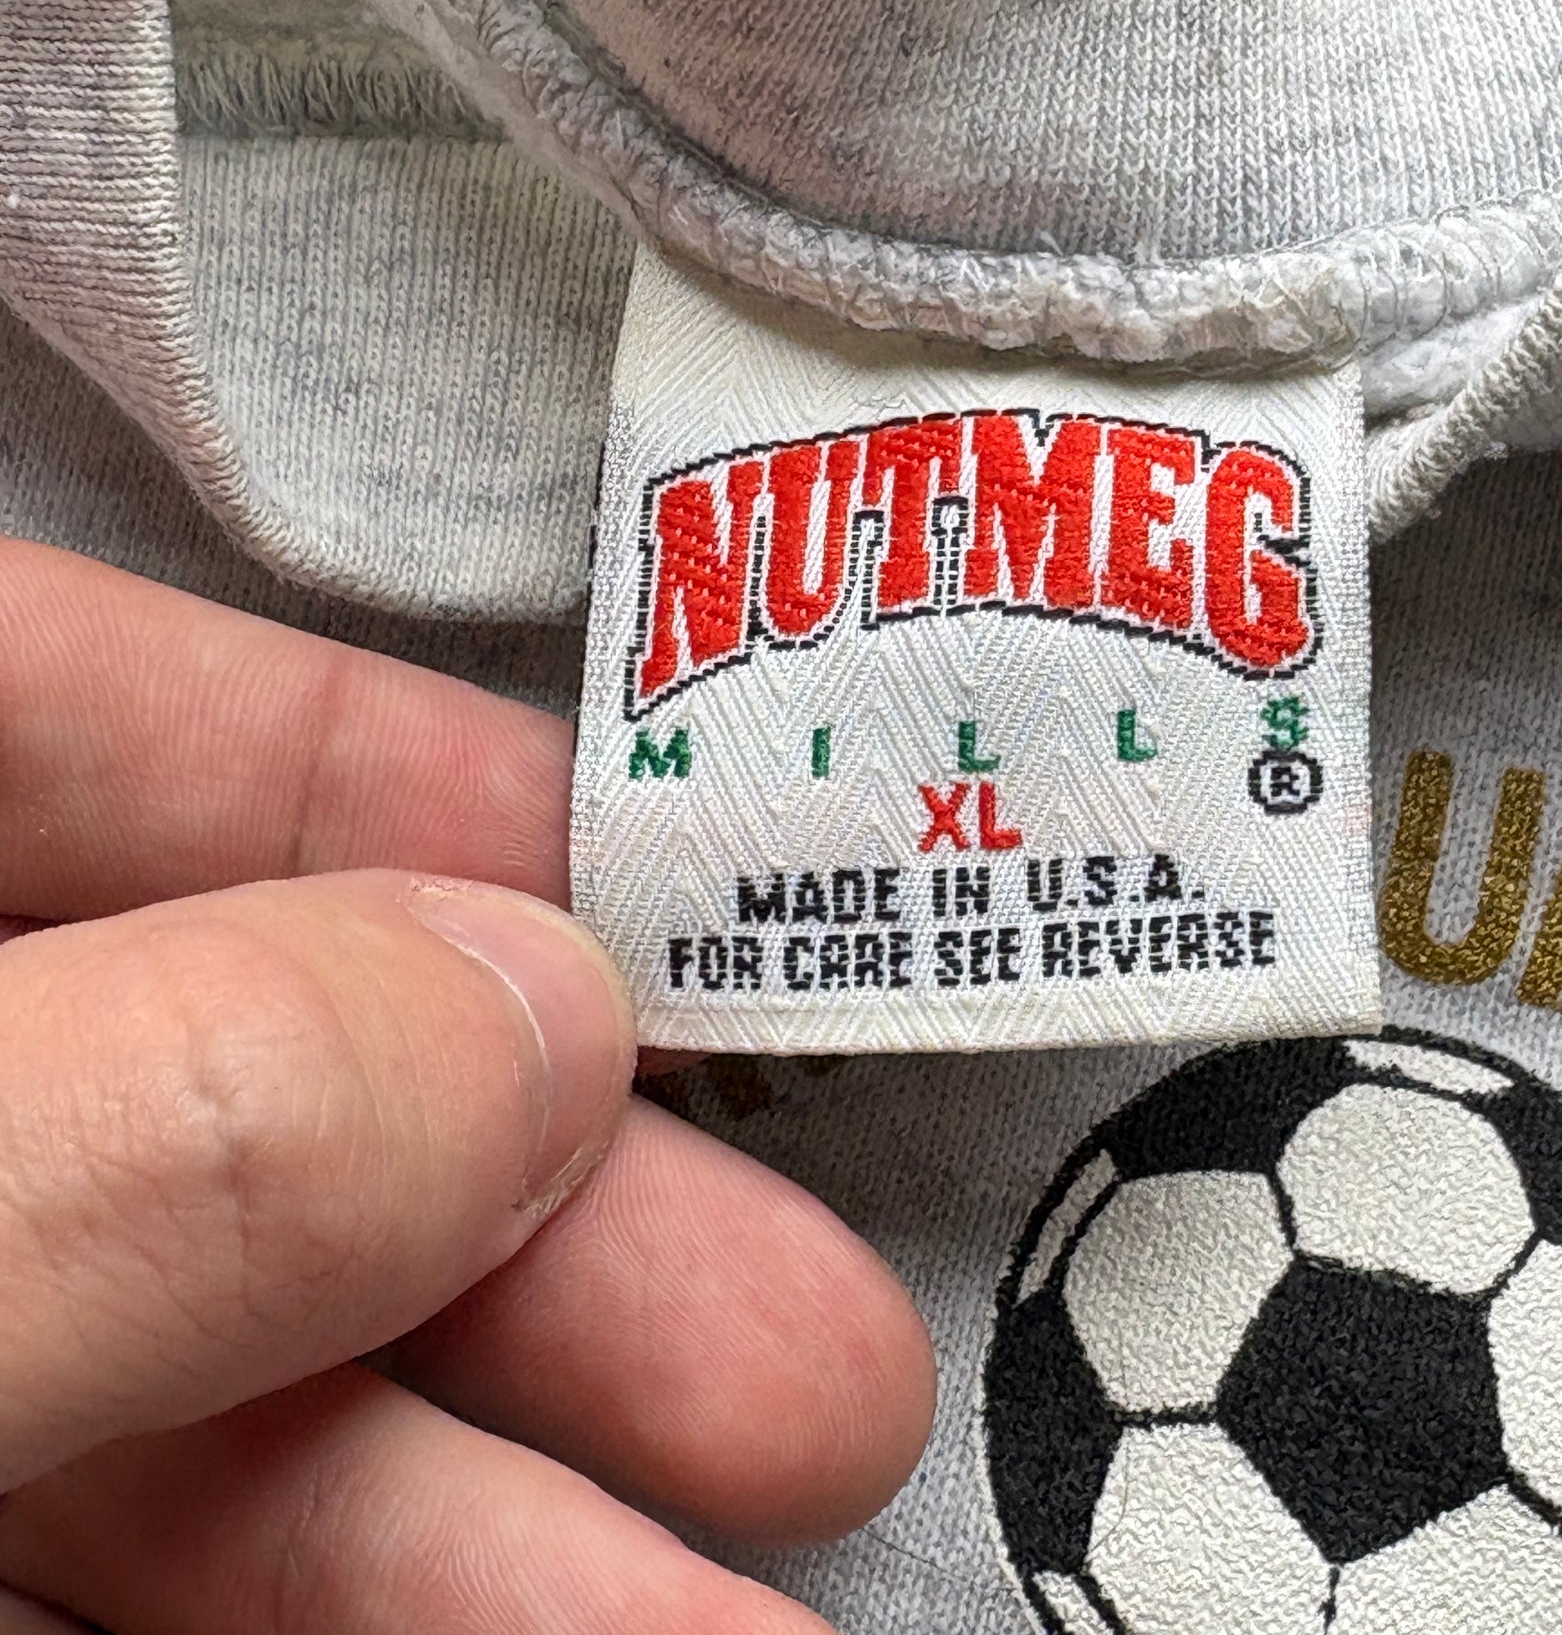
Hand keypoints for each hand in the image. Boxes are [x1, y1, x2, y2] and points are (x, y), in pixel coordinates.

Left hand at [0, 539, 933, 1632]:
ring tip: (739, 1626)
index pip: (76, 707)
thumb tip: (523, 1020)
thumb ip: (148, 1111)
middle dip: (529, 1216)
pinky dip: (322, 1628)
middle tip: (796, 1342)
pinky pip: (91, 1573)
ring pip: (174, 1361)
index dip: (385, 783)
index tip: (663, 916)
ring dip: (479, 1501)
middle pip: (195, 1068)